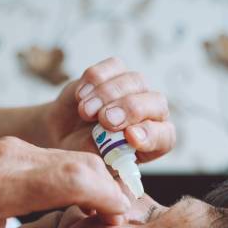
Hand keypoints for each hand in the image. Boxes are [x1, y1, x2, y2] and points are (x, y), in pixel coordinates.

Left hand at [0, 136, 129, 227]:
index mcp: (1, 186)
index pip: (73, 179)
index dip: (106, 198)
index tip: (119, 223)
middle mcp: (11, 156)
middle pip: (81, 163)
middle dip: (109, 190)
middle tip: (117, 223)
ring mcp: (12, 147)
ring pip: (72, 157)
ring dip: (95, 182)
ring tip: (102, 215)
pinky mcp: (12, 146)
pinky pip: (57, 156)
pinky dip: (78, 176)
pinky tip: (79, 201)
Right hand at [43, 57, 175, 162]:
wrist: (64, 136)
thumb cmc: (84, 152)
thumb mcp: (93, 161)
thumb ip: (104, 151)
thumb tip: (109, 139)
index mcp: (153, 142)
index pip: (164, 136)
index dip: (150, 135)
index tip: (130, 137)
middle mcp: (149, 113)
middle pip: (156, 102)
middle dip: (130, 109)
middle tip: (105, 120)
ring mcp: (133, 90)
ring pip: (134, 81)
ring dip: (108, 94)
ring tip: (85, 112)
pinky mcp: (114, 73)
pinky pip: (113, 66)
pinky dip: (95, 79)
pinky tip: (80, 96)